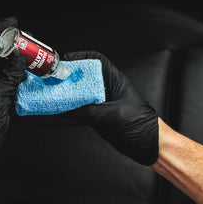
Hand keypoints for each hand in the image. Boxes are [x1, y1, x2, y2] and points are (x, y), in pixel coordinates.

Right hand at [63, 51, 158, 165]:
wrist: (150, 146)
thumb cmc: (142, 127)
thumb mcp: (113, 117)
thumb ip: (89, 111)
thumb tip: (67, 108)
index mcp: (115, 81)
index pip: (97, 60)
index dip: (80, 57)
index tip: (65, 60)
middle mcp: (106, 89)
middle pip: (85, 75)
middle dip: (68, 74)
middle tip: (53, 78)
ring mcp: (101, 102)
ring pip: (80, 91)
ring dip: (67, 91)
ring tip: (52, 92)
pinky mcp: (97, 115)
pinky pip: (80, 107)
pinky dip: (69, 106)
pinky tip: (59, 108)